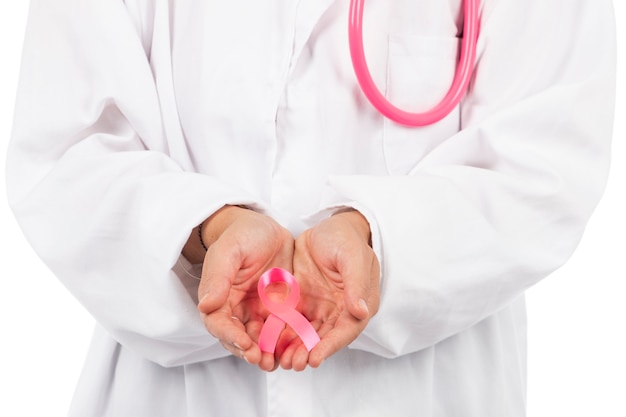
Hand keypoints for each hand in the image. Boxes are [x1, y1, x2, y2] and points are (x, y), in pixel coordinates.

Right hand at [196, 206, 293, 370]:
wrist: (265, 227)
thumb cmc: (242, 235)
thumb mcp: (229, 250)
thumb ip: (218, 277)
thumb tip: (206, 304)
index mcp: (219, 296)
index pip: (220, 323)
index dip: (230, 336)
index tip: (245, 343)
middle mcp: (236, 308)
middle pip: (238, 337)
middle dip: (248, 350)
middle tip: (262, 359)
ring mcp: (257, 310)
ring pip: (259, 339)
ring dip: (266, 352)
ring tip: (277, 362)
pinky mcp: (277, 309)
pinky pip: (280, 330)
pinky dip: (284, 342)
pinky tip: (294, 349)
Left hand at [276, 210, 379, 370]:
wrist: (327, 226)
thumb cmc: (345, 238)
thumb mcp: (352, 255)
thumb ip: (356, 282)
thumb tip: (360, 310)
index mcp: (360, 302)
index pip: (346, 330)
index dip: (330, 345)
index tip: (315, 358)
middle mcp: (341, 310)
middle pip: (325, 337)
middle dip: (309, 352)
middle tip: (292, 364)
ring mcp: (321, 307)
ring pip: (308, 334)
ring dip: (295, 348)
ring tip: (279, 361)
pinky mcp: (304, 302)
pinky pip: (293, 322)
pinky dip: (284, 334)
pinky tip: (270, 343)